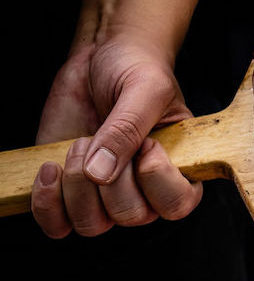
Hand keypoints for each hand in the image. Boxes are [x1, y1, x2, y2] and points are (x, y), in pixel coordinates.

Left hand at [30, 37, 202, 237]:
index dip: (156, 179)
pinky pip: (56, 224)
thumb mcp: (145, 89)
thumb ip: (129, 129)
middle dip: (110, 176)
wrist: (102, 56)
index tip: (147, 143)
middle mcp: (144, 190)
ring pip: (92, 224)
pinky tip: (50, 169)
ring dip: (78, 185)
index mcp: (178, 168)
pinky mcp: (68, 192)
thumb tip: (101, 173)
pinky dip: (47, 203)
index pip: (176, 205)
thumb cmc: (137, 70)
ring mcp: (105, 194)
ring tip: (79, 144)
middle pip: (130, 215)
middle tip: (103, 136)